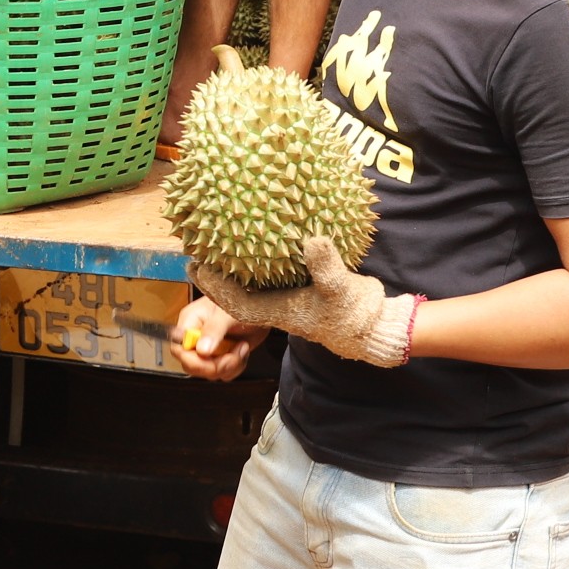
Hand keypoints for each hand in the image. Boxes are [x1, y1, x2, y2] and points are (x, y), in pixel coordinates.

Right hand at [169, 297, 272, 381]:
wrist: (262, 306)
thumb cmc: (242, 300)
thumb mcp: (226, 313)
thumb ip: (213, 329)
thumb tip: (202, 350)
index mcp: (190, 322)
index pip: (178, 348)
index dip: (191, 358)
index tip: (208, 357)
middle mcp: (197, 337)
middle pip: (191, 365)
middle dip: (214, 366)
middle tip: (231, 356)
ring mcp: (209, 348)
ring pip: (209, 372)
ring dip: (229, 365)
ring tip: (241, 348)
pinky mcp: (222, 356)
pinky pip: (223, 373)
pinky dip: (236, 366)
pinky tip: (242, 350)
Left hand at [190, 236, 413, 367]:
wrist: (375, 327)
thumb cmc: (354, 315)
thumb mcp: (341, 289)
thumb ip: (326, 268)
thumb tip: (312, 240)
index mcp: (281, 312)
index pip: (237, 302)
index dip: (215, 287)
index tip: (196, 267)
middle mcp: (280, 308)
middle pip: (238, 296)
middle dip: (216, 280)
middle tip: (193, 256)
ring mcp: (290, 301)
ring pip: (254, 287)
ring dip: (235, 271)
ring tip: (216, 247)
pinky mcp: (302, 292)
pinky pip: (273, 279)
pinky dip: (261, 264)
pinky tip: (258, 245)